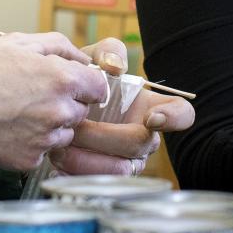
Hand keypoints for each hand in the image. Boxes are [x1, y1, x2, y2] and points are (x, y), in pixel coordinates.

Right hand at [0, 30, 109, 169]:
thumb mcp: (15, 42)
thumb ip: (57, 46)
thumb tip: (82, 58)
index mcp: (62, 79)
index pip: (99, 87)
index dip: (85, 83)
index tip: (71, 84)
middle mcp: (60, 111)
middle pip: (82, 111)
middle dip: (66, 103)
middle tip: (34, 95)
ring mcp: (46, 139)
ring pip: (64, 133)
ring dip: (51, 124)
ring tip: (19, 112)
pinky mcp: (30, 159)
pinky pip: (43, 151)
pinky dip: (32, 143)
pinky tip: (10, 129)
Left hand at [50, 38, 195, 175]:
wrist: (51, 107)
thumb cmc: (81, 82)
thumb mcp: (93, 58)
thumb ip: (108, 52)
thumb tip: (115, 68)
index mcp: (150, 107)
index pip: (181, 113)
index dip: (175, 117)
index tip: (152, 117)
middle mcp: (144, 136)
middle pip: (139, 142)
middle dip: (105, 135)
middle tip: (77, 127)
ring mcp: (128, 160)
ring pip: (119, 167)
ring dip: (88, 156)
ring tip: (63, 143)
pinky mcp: (105, 177)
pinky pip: (98, 181)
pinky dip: (75, 170)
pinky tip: (59, 157)